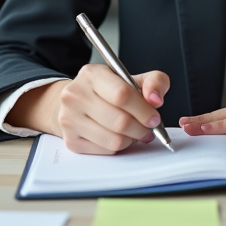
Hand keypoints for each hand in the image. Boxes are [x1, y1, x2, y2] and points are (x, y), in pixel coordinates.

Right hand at [8, 65, 169, 154]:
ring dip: (132, 139)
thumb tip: (156, 99)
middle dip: (141, 129)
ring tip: (135, 132)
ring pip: (114, 140)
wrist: (76, 101)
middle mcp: (76, 95)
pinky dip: (119, 146)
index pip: (122, 95)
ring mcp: (69, 119)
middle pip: (119, 121)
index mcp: (92, 75)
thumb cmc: (107, 90)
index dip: (143, 110)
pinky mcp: (70, 140)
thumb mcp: (132, 78)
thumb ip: (153, 81)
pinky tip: (119, 136)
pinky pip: (105, 150)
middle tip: (149, 129)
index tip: (154, 118)